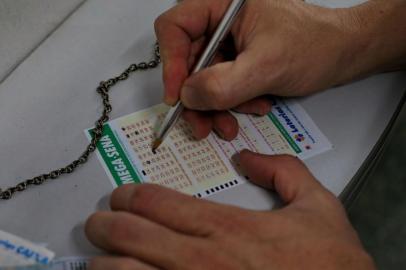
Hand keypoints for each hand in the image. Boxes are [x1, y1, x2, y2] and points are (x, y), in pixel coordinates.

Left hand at [85, 150, 374, 269]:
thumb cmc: (330, 266)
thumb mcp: (319, 206)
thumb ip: (284, 170)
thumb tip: (248, 157)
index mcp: (227, 227)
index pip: (158, 203)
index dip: (130, 196)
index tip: (121, 196)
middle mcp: (203, 260)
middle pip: (131, 237)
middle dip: (104, 227)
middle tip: (97, 224)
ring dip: (105, 263)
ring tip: (100, 258)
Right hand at [154, 0, 362, 140]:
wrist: (343, 54)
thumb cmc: (317, 45)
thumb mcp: (267, 66)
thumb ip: (223, 84)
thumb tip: (188, 95)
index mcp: (224, 4)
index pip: (176, 27)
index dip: (171, 63)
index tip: (178, 96)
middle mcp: (222, 21)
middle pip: (186, 60)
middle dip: (196, 97)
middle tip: (201, 123)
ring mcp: (229, 42)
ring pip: (202, 79)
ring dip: (215, 106)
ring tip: (232, 121)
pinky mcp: (237, 60)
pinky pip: (221, 86)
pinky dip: (231, 103)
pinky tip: (252, 106)